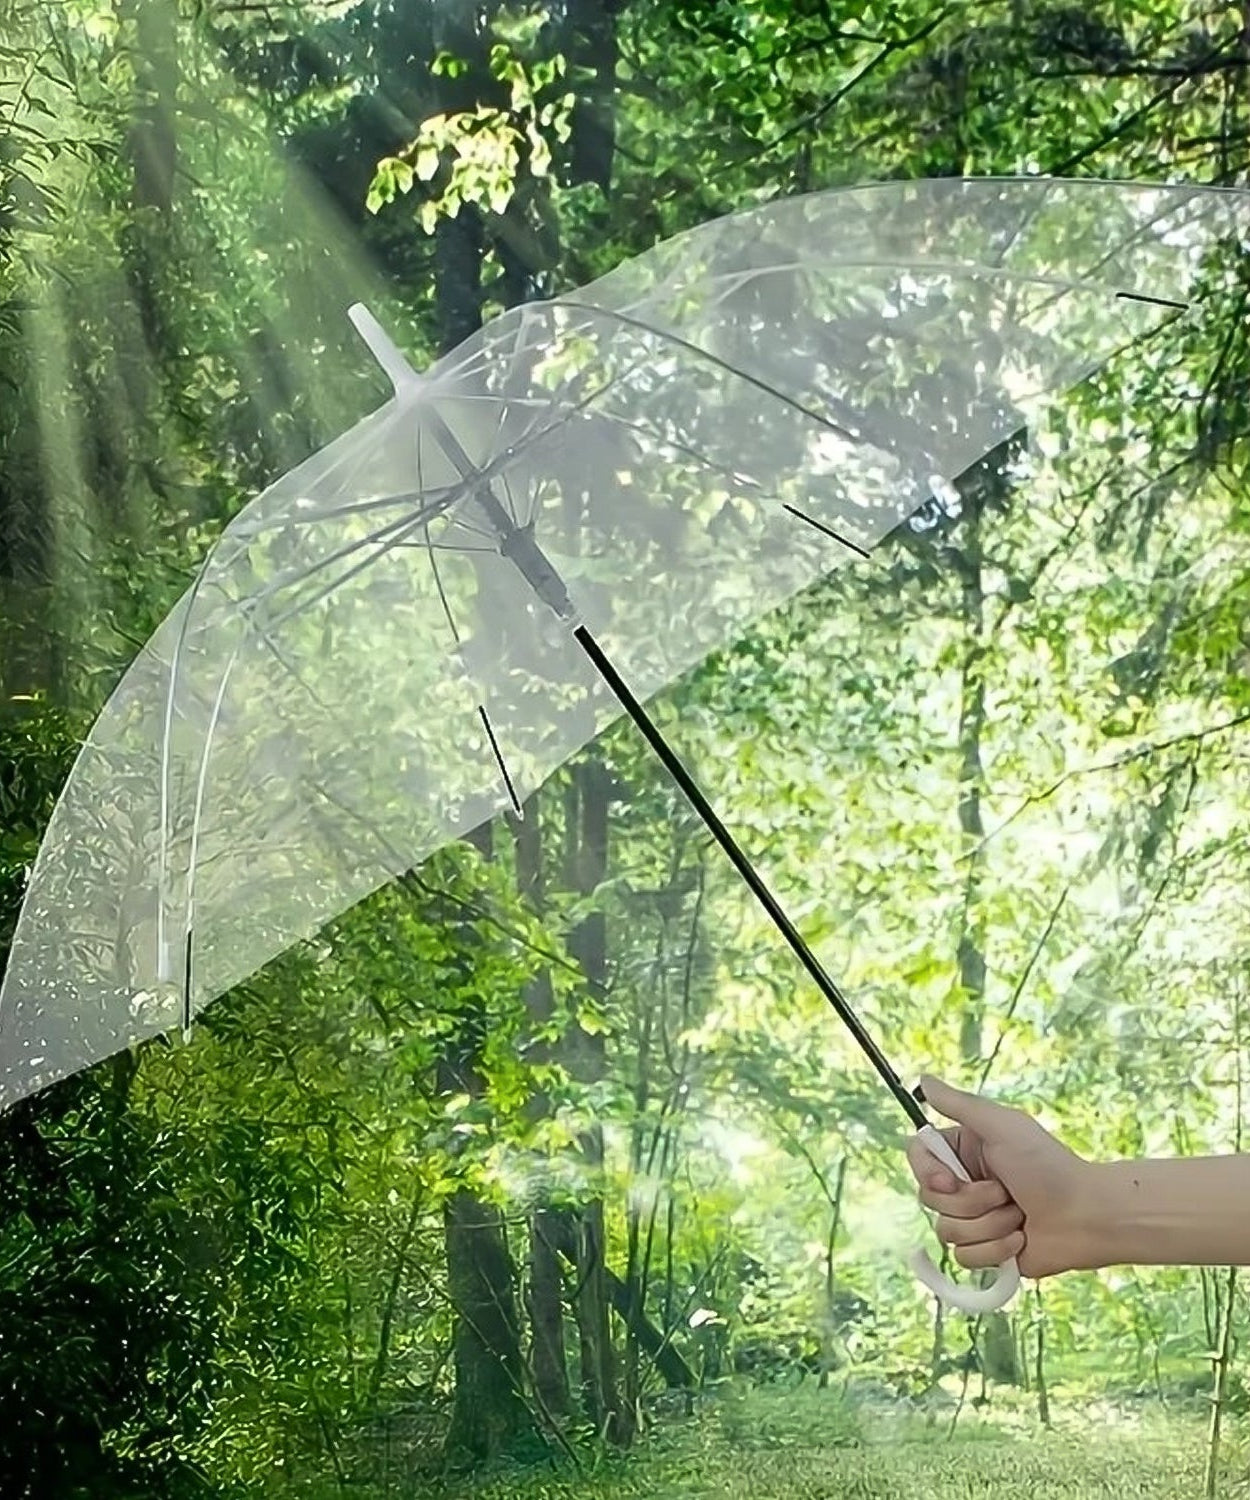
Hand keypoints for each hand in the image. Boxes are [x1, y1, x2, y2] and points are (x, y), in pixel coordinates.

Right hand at [907, 1075, 1100, 1279]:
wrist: (1086, 1216)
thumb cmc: (1048, 1166)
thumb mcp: (1002, 1126)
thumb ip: (958, 1104)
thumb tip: (923, 1080)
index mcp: (964, 1151)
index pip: (918, 1158)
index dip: (928, 1173)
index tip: (951, 1181)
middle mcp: (964, 1185)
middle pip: (930, 1199)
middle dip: (971, 1202)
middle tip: (1004, 1193)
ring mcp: (975, 1220)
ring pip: (947, 1232)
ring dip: (988, 1225)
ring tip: (1018, 1216)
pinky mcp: (986, 1251)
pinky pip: (965, 1259)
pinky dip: (995, 1250)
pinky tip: (1020, 1238)